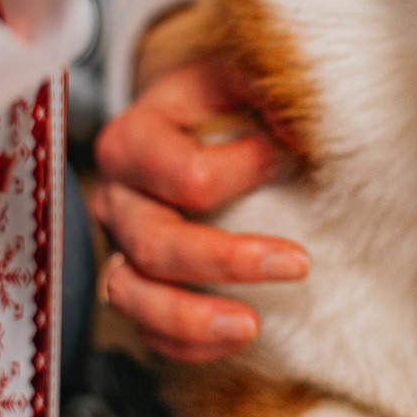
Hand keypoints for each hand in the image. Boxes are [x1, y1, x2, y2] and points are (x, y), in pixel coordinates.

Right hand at [91, 56, 307, 362]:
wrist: (207, 110)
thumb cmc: (228, 92)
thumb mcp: (243, 71)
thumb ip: (266, 87)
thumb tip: (298, 131)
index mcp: (136, 137)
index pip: (182, 174)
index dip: (240, 170)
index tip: (282, 153)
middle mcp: (118, 196)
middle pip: (154, 243)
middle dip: (226, 261)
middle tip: (298, 264)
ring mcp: (123, 245)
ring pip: (134, 296)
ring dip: (192, 320)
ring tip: (252, 327)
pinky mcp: (141, 283)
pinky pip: (147, 332)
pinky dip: (188, 345)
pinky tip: (239, 341)